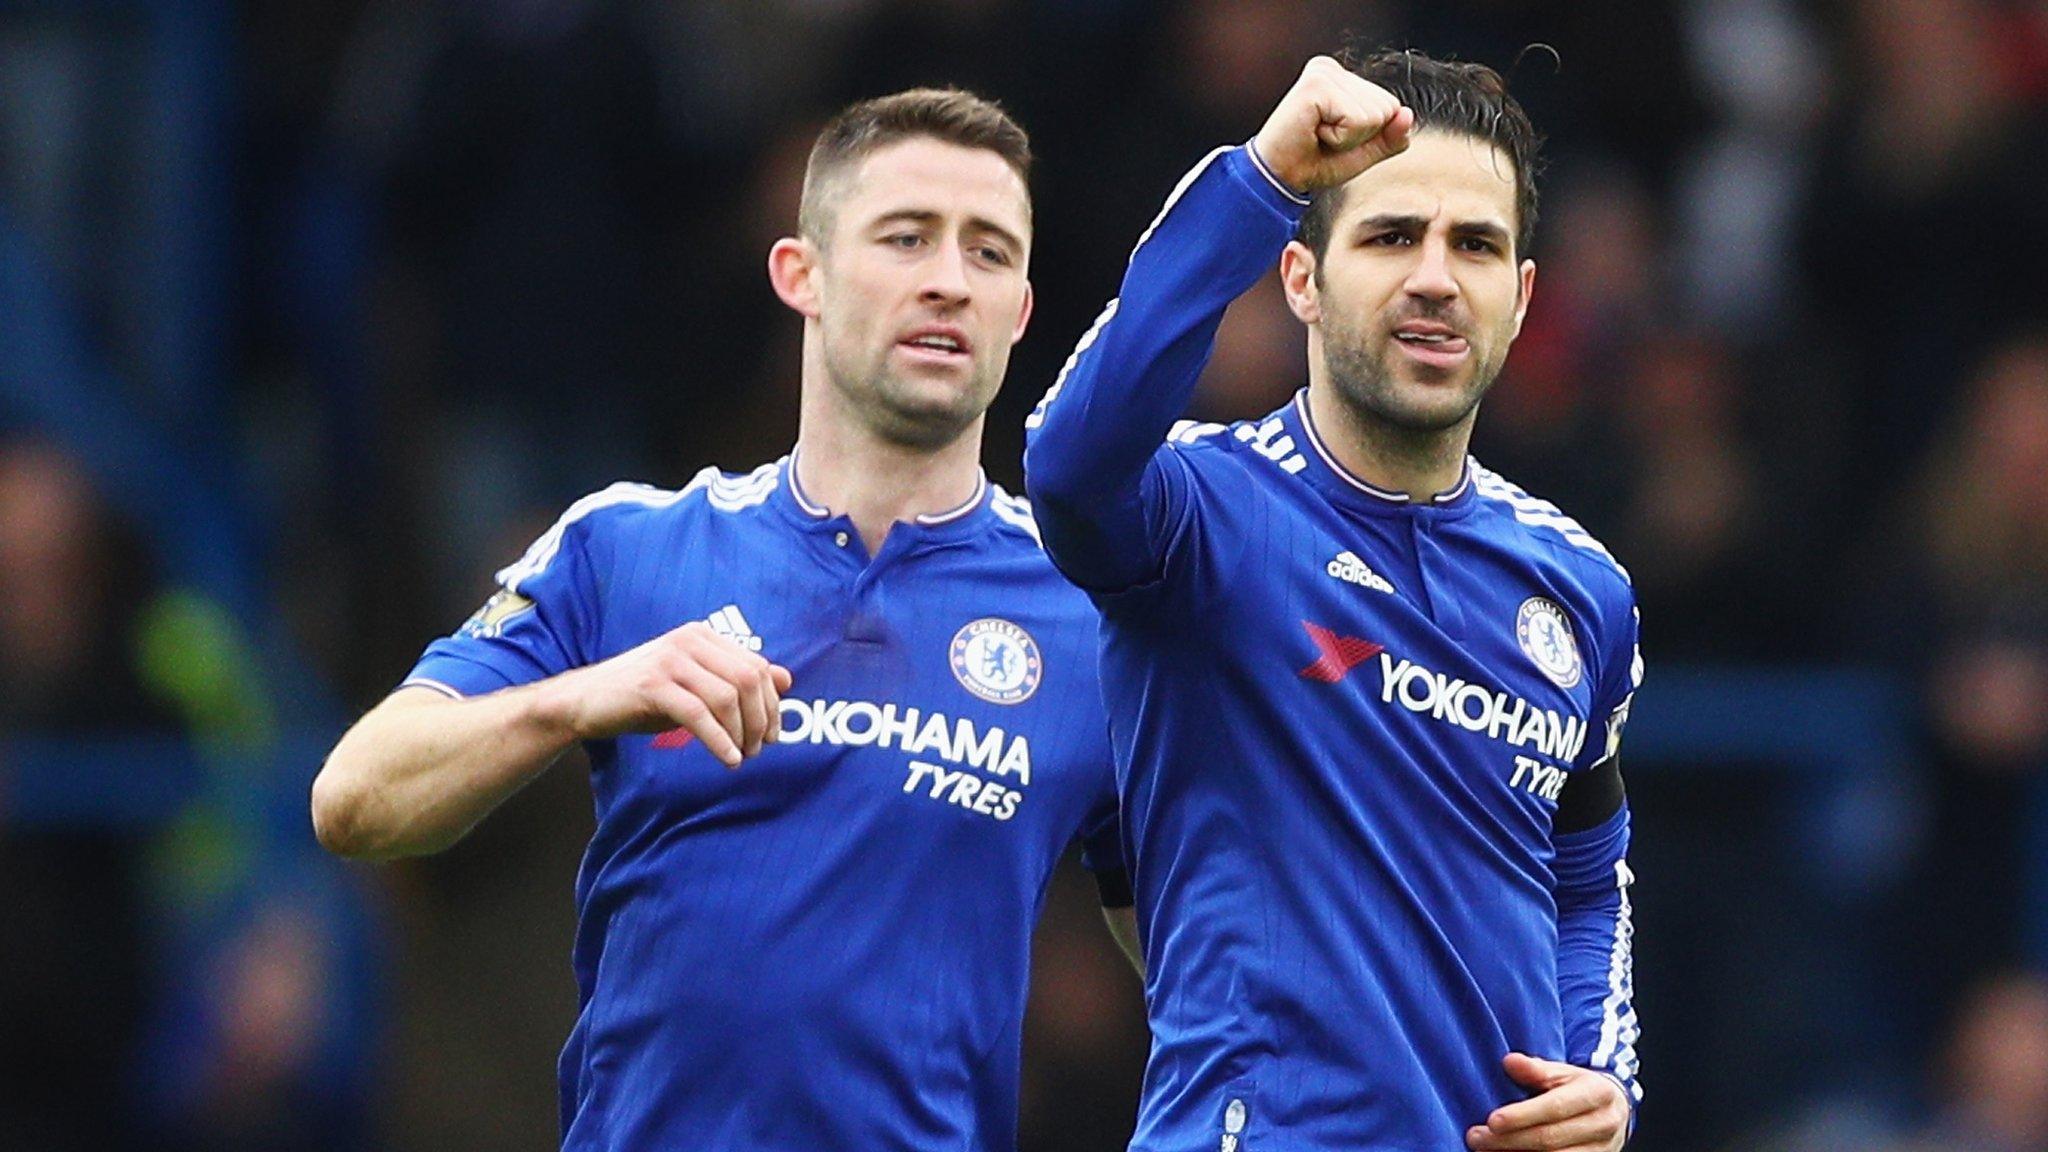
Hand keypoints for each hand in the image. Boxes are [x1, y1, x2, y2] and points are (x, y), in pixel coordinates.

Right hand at [543, 621, 792, 766]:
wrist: (585, 701)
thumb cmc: (644, 696)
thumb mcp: (696, 685)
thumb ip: (738, 679)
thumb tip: (786, 678)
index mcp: (703, 636)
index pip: (757, 666)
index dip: (772, 703)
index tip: (772, 734)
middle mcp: (689, 641)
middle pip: (748, 680)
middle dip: (761, 719)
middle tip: (760, 749)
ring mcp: (670, 660)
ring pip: (727, 698)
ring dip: (742, 733)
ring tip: (741, 756)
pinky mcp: (652, 685)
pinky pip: (699, 715)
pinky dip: (719, 741)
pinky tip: (728, 759)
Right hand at [1251, 56, 1413, 194]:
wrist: (1278, 177)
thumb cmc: (1314, 163)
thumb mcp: (1362, 153)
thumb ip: (1389, 137)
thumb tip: (1408, 114)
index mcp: (1343, 79)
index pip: (1390, 106)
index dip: (1368, 135)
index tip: (1333, 139)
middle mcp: (1333, 70)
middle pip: (1387, 107)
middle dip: (1362, 136)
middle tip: (1324, 139)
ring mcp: (1324, 74)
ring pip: (1375, 114)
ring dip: (1349, 138)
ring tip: (1318, 136)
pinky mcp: (1317, 85)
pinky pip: (1357, 119)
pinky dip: (1341, 137)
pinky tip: (1314, 132)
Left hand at [1466, 1053, 1628, 1151]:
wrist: (1615, 1109)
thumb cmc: (1580, 1087)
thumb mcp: (1564, 1072)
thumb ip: (1536, 1069)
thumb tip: (1509, 1062)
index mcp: (1596, 1093)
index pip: (1555, 1108)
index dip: (1522, 1115)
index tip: (1492, 1121)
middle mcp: (1603, 1124)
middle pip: (1551, 1139)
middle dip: (1510, 1140)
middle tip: (1476, 1137)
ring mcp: (1601, 1149)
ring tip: (1486, 1150)